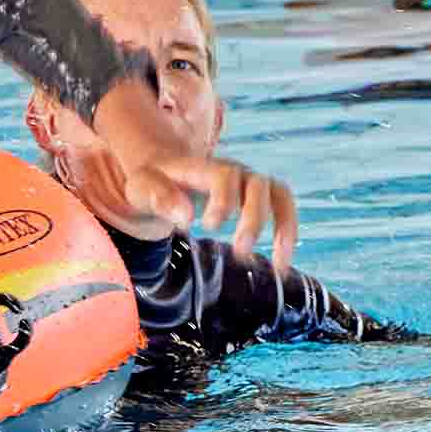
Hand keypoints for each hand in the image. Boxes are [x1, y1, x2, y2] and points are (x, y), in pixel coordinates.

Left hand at [89, 77, 296, 269]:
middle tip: (240, 252)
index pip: (225, 175)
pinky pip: (283, 207)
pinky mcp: (258, 196)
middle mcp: (234, 170)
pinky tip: (281, 264)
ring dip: (283, 227)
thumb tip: (186, 218)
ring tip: (279, 265)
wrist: (164, 169)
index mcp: (204, 166)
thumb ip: (159, 198)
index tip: (209, 226)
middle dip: (254, 219)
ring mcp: (249, 181)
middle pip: (258, 185)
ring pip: (279, 195)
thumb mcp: (143, 187)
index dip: (224, 200)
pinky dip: (287, 232)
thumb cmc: (151, 180)